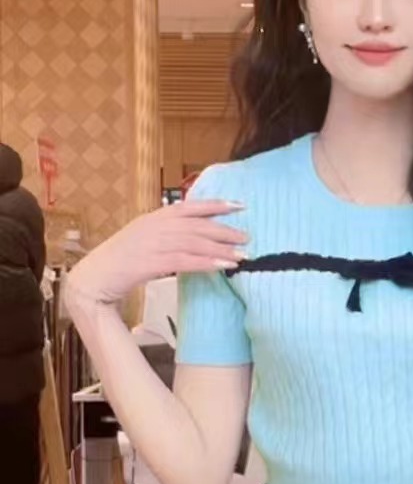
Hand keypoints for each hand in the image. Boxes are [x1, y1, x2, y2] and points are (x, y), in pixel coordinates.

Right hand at [65, 200, 247, 305]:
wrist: (94, 278)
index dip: (216, 205)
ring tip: (241, 256)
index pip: (190, 206)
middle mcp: (154, 226)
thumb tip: (196, 237)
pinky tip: (223, 267)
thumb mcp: (144, 240)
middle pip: (197, 226)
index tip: (239, 205)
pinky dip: (206, 263)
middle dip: (224, 231)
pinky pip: (185, 261)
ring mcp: (152, 243)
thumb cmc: (120, 262)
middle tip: (246, 238)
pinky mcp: (150, 263)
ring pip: (194, 243)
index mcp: (154, 217)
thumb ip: (167, 234)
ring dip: (221, 249)